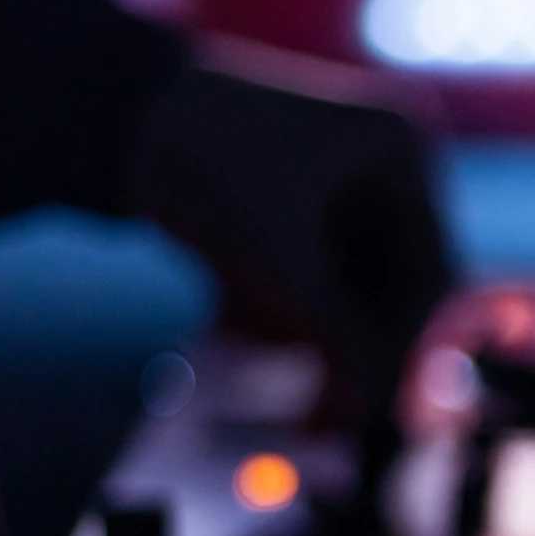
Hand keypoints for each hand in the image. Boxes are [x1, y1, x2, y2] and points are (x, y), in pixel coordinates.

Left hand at [134, 40, 455, 429]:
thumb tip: (381, 412)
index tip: (377, 417)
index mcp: (403, 151)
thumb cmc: (200, 176)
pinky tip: (226, 295)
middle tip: (313, 421)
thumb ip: (342, 345)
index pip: (432, 279)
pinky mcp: (298, 190)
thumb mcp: (282, 272)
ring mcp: (343, 171)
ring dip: (296, 322)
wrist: (102, 114)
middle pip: (389, 290)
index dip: (405, 357)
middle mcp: (385, 156)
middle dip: (339, 345)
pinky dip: (275, 297)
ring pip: (345, 290)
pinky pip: (311, 270)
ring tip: (238, 321)